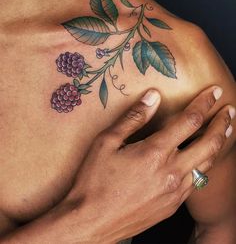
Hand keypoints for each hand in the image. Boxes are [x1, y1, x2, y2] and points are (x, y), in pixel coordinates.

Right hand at [59, 86, 233, 243]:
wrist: (90, 222)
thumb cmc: (94, 181)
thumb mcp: (107, 142)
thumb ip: (133, 118)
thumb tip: (153, 96)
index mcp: (155, 152)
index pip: (189, 120)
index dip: (205, 103)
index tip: (215, 92)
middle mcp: (171, 171)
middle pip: (209, 143)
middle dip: (222, 124)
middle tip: (230, 110)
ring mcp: (174, 191)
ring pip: (207, 164)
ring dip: (219, 144)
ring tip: (226, 131)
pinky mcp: (172, 206)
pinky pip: (196, 182)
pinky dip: (204, 166)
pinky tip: (202, 160)